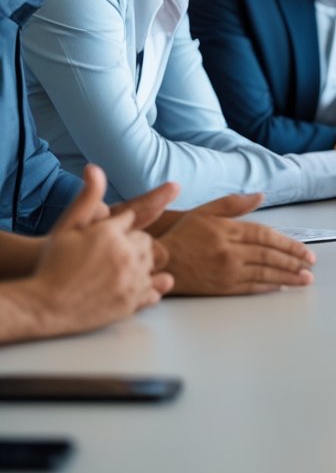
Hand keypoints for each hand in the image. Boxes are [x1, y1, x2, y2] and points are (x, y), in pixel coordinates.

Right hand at [22, 166, 172, 336]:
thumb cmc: (53, 263)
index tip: (111, 233)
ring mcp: (131, 279)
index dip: (122, 225)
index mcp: (110, 233)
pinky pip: (154, 290)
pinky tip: (138, 283)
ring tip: (119, 269)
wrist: (45, 305)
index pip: (136, 216)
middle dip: (134, 243)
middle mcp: (125, 255)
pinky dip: (151, 286)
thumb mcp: (68, 225)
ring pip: (153, 263)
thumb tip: (94, 168)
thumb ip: (87, 196)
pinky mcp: (131, 301)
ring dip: (143, 263)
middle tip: (112, 253)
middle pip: (147, 240)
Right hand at [157, 193, 315, 295]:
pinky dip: (267, 287)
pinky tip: (280, 286)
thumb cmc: (183, 235)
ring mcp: (226, 272)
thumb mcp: (207, 210)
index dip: (289, 244)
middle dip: (293, 262)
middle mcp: (230, 253)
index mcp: (230, 232)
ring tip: (304, 279)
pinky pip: (250, 288)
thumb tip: (260, 196)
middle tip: (310, 266)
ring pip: (264, 274)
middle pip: (269, 256)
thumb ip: (235, 203)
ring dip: (287, 277)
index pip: (267, 237)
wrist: (159, 261)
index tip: (305, 251)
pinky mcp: (220, 288)